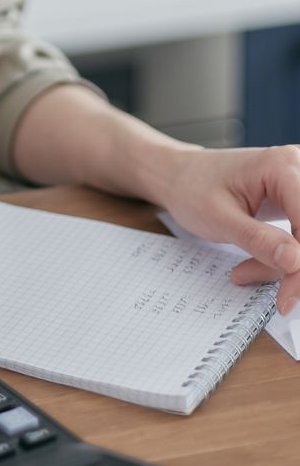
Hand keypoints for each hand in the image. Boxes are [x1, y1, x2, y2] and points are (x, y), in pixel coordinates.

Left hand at [153, 144, 299, 313]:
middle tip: (276, 295)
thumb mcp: (219, 219)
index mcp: (282, 167)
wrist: (177, 177)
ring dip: (283, 265)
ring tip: (244, 271)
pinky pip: (299, 238)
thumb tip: (297, 261)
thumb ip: (258, 240)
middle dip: (293, 267)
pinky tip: (253, 264)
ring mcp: (298, 187)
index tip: (288, 298)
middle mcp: (298, 170)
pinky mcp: (295, 203)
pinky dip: (280, 257)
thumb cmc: (191, 189)